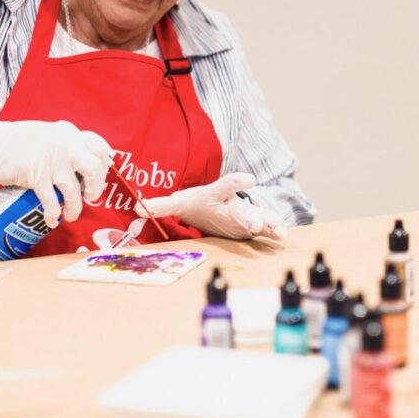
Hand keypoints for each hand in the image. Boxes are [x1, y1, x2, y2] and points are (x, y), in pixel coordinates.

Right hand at [0, 120, 111, 226]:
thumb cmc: (17, 143)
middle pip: (94, 168)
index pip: (99, 147)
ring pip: (74, 190)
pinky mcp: (36, 174)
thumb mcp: (49, 136)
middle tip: (91, 197)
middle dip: (96, 188)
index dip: (104, 166)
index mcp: (69, 132)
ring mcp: (51, 159)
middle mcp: (64, 143)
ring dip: (75, 207)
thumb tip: (83, 169)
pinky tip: (52, 219)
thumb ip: (66, 146)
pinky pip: (52, 200)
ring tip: (70, 214)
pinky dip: (53, 214)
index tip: (100, 178)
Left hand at [135, 173, 287, 240]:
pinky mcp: (253, 227)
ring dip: (268, 223)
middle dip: (250, 216)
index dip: (236, 182)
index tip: (247, 179)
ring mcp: (245, 214)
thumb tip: (136, 206)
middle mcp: (234, 203)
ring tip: (277, 231)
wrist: (216, 205)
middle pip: (242, 208)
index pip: (226, 185)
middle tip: (255, 223)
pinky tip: (282, 238)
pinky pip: (266, 228)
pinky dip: (274, 233)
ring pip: (259, 217)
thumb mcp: (180, 202)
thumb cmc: (198, 203)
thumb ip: (161, 204)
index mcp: (217, 194)